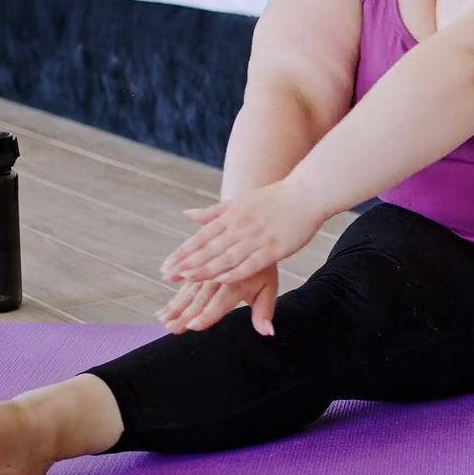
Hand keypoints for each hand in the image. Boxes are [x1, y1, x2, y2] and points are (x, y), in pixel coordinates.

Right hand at [157, 263, 280, 335]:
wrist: (257, 231)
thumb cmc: (263, 267)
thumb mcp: (268, 288)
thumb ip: (264, 312)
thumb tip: (267, 332)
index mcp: (239, 283)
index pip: (221, 302)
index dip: (208, 314)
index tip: (193, 325)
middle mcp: (221, 274)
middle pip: (200, 297)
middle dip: (185, 313)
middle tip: (171, 326)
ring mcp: (208, 266)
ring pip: (189, 287)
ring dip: (175, 303)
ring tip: (163, 318)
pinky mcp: (200, 259)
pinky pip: (184, 273)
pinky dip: (173, 290)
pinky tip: (163, 307)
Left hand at [160, 180, 323, 291]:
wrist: (307, 193)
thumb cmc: (275, 198)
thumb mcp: (241, 201)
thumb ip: (215, 212)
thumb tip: (189, 215)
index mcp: (232, 215)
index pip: (202, 237)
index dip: (183, 253)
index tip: (166, 266)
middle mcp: (241, 226)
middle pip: (209, 248)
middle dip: (187, 263)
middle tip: (168, 276)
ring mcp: (257, 237)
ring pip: (227, 257)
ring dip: (206, 269)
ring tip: (187, 280)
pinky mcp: (274, 248)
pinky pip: (251, 263)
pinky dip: (236, 272)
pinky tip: (222, 281)